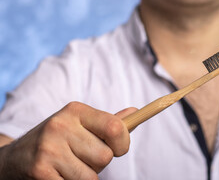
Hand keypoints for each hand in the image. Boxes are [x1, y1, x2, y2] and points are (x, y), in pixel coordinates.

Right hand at [0, 102, 136, 179]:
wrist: (16, 157)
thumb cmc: (59, 140)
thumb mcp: (80, 125)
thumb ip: (108, 122)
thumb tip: (136, 112)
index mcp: (76, 110)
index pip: (115, 128)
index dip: (123, 143)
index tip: (117, 148)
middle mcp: (61, 125)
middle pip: (105, 156)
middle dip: (99, 163)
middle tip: (82, 157)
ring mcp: (49, 148)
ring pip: (92, 176)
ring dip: (85, 176)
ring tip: (69, 166)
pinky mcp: (40, 170)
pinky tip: (58, 174)